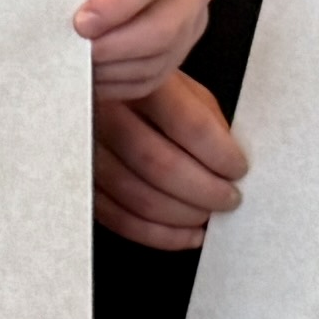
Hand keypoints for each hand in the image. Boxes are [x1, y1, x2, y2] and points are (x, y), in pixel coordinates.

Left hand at [75, 0, 214, 99]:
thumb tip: (71, 4)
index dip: (119, 1)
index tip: (80, 22)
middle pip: (165, 25)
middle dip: (114, 45)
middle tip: (71, 47)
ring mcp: (190, 18)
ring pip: (159, 58)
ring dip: (111, 67)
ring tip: (72, 59)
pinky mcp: (178, 48)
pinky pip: (153, 78)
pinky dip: (116, 83)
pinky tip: (88, 73)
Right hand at [94, 74, 248, 249]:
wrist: (99, 92)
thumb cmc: (147, 94)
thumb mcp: (183, 90)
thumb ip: (207, 122)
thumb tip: (230, 168)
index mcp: (139, 83)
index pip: (189, 125)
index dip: (221, 155)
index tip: (238, 169)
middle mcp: (103, 113)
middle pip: (160, 165)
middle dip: (205, 191)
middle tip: (229, 198)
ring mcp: (84, 150)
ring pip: (137, 197)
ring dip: (183, 215)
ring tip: (207, 214)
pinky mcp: (80, 182)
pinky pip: (118, 219)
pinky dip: (159, 235)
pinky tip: (186, 234)